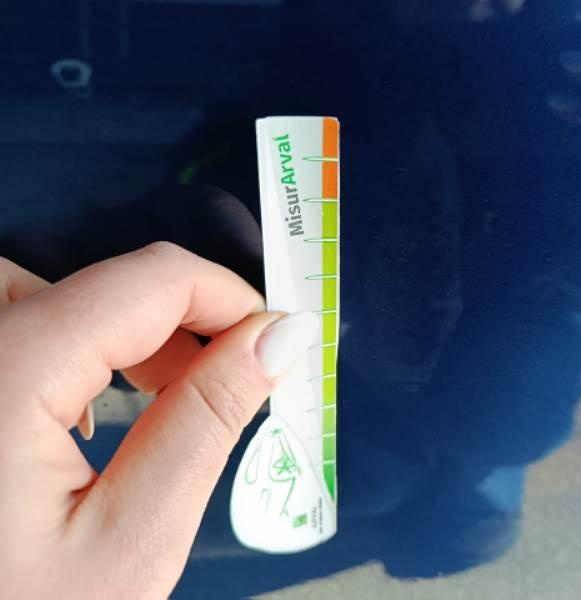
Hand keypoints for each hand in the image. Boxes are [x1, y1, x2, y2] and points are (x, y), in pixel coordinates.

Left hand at [0, 243, 318, 598]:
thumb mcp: (135, 538)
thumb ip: (207, 421)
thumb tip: (278, 337)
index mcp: (5, 379)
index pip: (145, 281)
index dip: (228, 297)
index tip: (273, 341)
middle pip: (94, 282)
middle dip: (176, 317)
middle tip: (223, 380)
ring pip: (48, 296)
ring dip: (120, 329)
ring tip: (159, 395)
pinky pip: (15, 329)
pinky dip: (70, 347)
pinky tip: (86, 409)